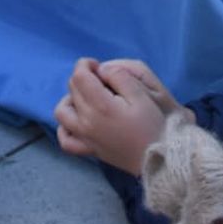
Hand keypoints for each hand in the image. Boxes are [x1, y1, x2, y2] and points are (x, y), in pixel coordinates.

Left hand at [54, 57, 175, 174]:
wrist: (160, 159)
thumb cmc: (152, 126)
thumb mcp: (141, 95)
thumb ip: (119, 76)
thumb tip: (102, 69)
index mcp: (100, 106)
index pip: (79, 76)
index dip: (86, 65)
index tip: (99, 67)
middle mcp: (87, 121)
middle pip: (72, 89)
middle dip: (84, 78)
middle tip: (102, 81)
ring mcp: (85, 137)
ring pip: (62, 111)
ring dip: (70, 99)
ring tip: (88, 98)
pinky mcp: (89, 150)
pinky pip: (66, 140)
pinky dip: (65, 128)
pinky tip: (77, 121)